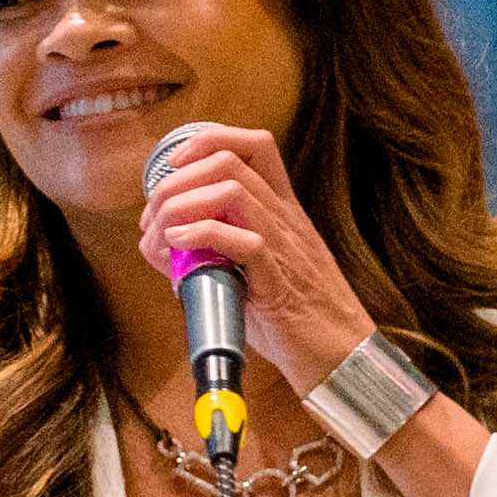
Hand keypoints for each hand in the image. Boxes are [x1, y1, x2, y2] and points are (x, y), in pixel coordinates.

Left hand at [132, 121, 377, 389]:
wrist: (339, 354)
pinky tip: (181, 250)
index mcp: (283, 212)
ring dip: (183, 204)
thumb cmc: (295, 318)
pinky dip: (199, 236)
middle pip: (229, 162)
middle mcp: (285, 219)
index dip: (207, 142)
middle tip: (156, 212)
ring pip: (232, 190)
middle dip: (177, 180)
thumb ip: (213, 250)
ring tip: (167, 232)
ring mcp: (284, 246)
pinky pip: (242, 240)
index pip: (254, 146)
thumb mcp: (256, 270)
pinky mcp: (279, 280)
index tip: (174, 167)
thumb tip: (162, 243)